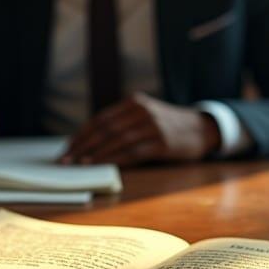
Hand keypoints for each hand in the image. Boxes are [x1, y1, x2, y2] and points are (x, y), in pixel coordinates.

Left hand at [61, 92, 220, 167]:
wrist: (202, 128)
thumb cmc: (167, 126)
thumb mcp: (144, 116)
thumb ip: (122, 124)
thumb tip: (88, 145)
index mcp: (133, 103)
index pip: (100, 119)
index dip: (81, 134)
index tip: (66, 148)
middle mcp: (142, 111)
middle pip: (105, 129)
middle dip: (82, 146)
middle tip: (66, 160)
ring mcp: (153, 126)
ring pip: (117, 140)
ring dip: (96, 154)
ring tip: (80, 165)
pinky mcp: (163, 142)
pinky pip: (134, 152)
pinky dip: (116, 159)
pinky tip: (104, 166)